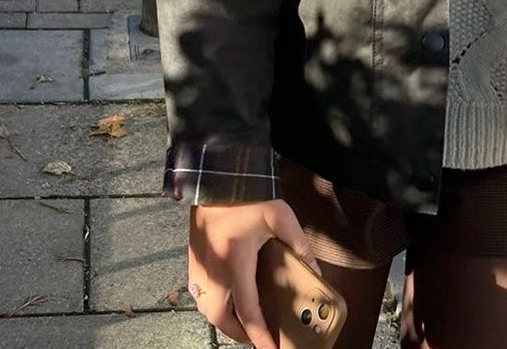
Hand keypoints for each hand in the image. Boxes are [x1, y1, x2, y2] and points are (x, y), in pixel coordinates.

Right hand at [188, 198, 317, 347]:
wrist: (219, 175)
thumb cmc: (248, 195)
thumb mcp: (280, 218)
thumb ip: (299, 246)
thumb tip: (314, 270)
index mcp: (235, 260)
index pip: (247, 310)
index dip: (259, 334)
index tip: (269, 348)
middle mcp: (213, 268)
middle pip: (220, 318)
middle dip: (238, 332)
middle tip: (257, 335)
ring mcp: (199, 265)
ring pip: (206, 308)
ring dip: (223, 318)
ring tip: (243, 320)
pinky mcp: (192, 258)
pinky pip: (198, 293)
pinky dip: (211, 303)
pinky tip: (225, 298)